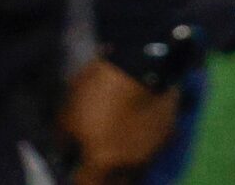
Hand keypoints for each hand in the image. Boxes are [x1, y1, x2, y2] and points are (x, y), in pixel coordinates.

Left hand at [57, 56, 179, 184]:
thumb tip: (64, 154)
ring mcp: (154, 148)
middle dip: (107, 180)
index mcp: (102, 162)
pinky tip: (137, 134)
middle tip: (98, 168)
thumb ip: (65, 141)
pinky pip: (153, 147)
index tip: (73, 175)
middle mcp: (130, 163)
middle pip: (118, 184)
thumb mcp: (68, 116)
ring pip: (138, 168)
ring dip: (126, 166)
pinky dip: (143, 146)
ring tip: (118, 153)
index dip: (76, 182)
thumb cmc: (97, 91)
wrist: (139, 63)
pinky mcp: (170, 131)